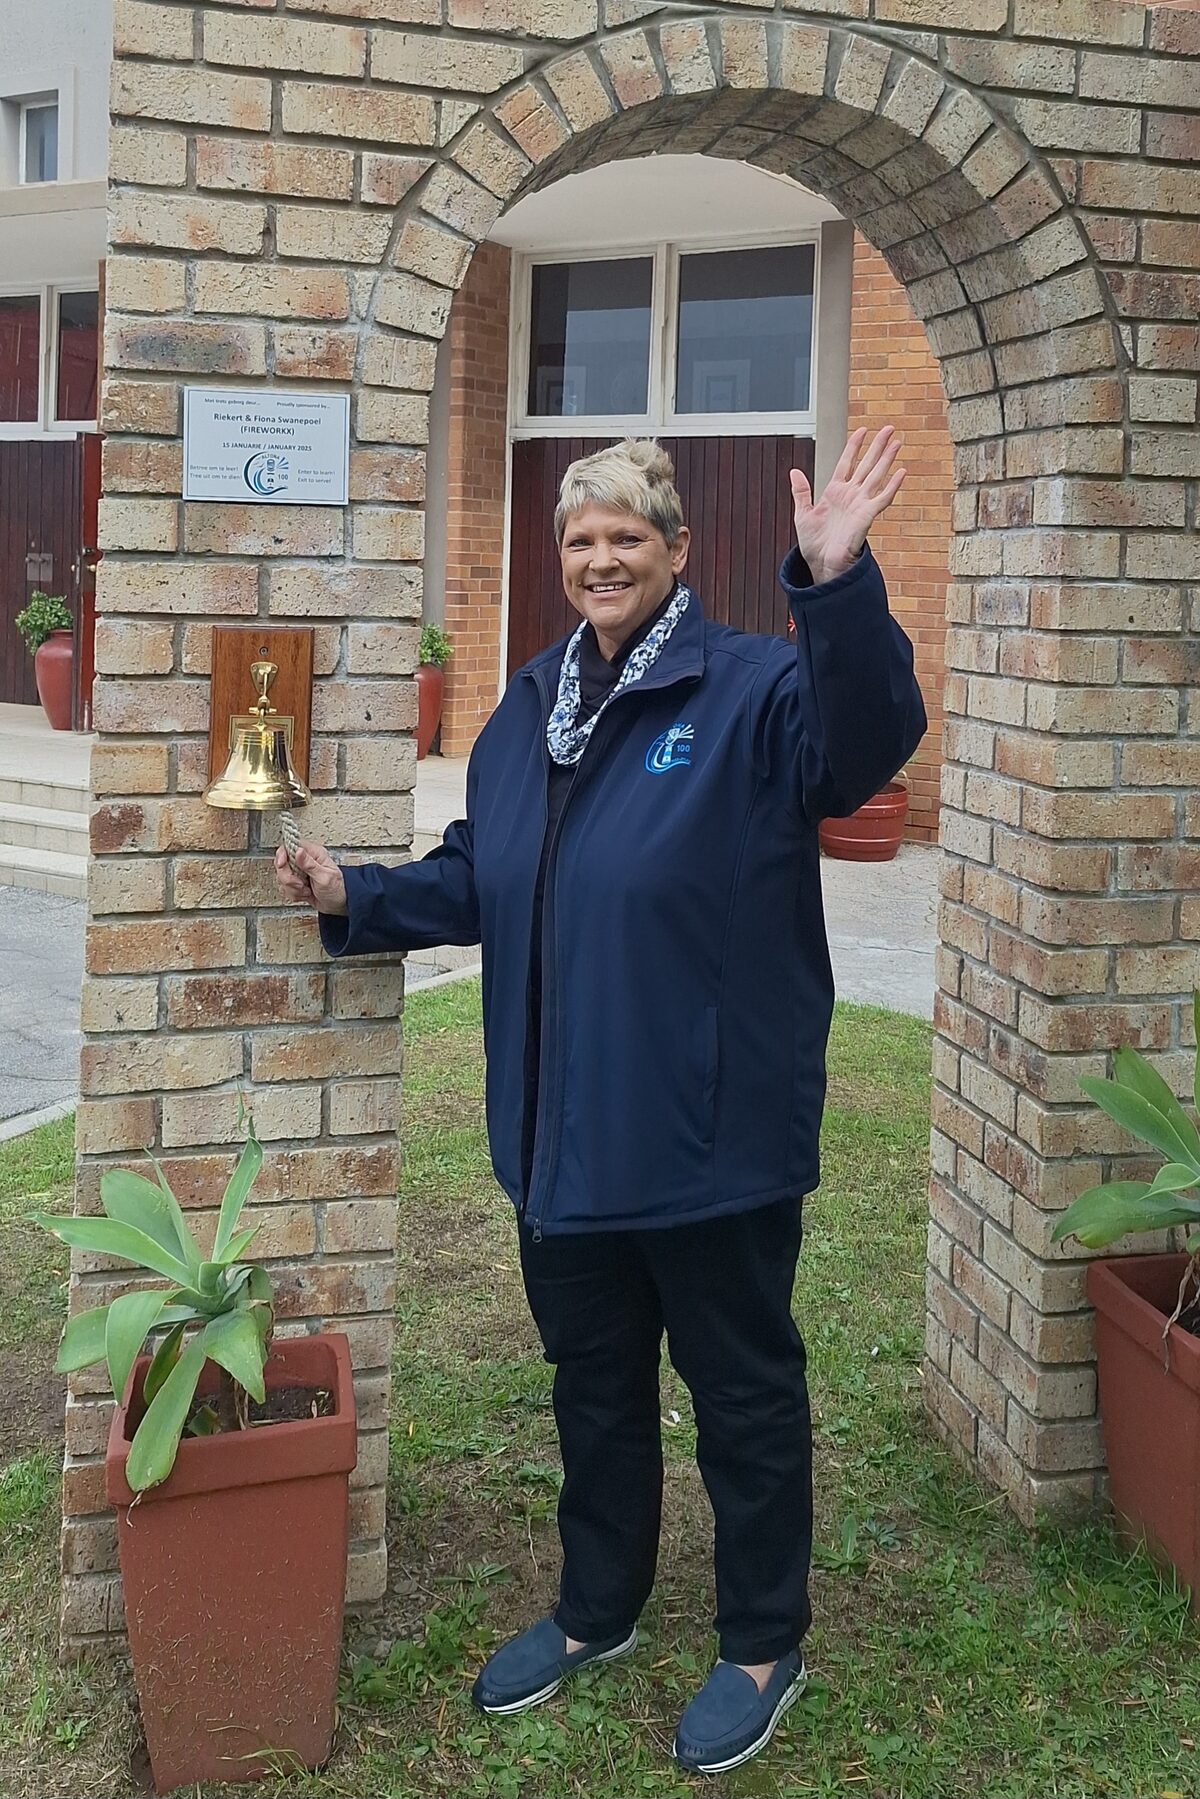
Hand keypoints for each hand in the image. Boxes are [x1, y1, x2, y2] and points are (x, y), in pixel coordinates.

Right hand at [273, 841, 347, 915]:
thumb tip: (298, 851)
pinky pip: (286, 888)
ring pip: (282, 877)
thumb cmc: (337, 889)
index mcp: (314, 854)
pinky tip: (305, 894)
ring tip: (306, 890)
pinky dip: (294, 894)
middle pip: (282, 863)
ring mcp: (300, 872)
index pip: (290, 846)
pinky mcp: (297, 883)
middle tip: (300, 884)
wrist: (339, 905)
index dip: (282, 855)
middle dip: (288, 877)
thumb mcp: (325, 877)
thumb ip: (310, 864)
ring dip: (292, 888)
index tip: (283, 865)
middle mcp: (305, 861)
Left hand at [790, 426, 906, 585]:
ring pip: (876, 475)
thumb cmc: (814, 544)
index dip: (854, 446)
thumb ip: (801, 492)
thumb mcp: (802, 514)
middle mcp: (850, 495)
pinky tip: (901, 472)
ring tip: (897, 442)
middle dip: (878, 446)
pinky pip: (882, 498)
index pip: (847, 462)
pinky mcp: (867, 516)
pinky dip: (892, 486)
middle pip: (867, 464)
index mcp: (834, 492)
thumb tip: (794, 471)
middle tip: (890, 428)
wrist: (821, 564)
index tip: (863, 430)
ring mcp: (860, 504)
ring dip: (887, 459)